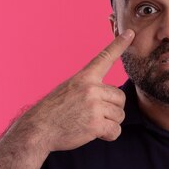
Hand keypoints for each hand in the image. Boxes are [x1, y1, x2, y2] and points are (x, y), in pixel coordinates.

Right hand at [24, 29, 134, 151]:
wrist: (38, 130)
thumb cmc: (54, 112)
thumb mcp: (69, 90)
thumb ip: (89, 88)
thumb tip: (109, 98)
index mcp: (84, 78)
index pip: (104, 58)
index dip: (119, 45)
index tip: (130, 33)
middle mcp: (91, 89)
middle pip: (120, 97)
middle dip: (112, 109)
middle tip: (94, 115)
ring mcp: (94, 106)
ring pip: (120, 115)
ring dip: (110, 123)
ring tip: (91, 123)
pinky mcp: (95, 124)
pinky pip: (115, 130)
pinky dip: (109, 135)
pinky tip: (96, 134)